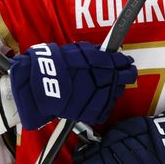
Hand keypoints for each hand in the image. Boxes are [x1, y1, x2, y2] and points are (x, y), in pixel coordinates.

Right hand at [9, 42, 134, 129]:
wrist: (38, 87)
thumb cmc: (53, 66)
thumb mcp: (76, 51)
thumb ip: (94, 52)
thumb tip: (108, 52)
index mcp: (100, 62)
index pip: (122, 62)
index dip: (125, 62)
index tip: (126, 62)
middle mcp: (103, 79)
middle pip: (125, 77)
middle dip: (125, 74)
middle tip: (124, 72)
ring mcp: (99, 97)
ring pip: (117, 92)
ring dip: (115, 87)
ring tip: (109, 85)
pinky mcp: (93, 112)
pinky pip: (106, 108)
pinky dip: (106, 103)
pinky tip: (101, 98)